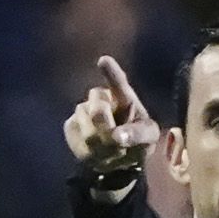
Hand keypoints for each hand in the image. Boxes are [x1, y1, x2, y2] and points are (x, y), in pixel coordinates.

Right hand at [64, 56, 159, 179]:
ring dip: (105, 149)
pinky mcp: (70, 126)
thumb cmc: (138, 139)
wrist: (119, 154)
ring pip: (89, 133)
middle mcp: (101, 98)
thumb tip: (116, 136)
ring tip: (114, 151)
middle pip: (98, 113)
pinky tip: (100, 155)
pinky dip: (92, 155)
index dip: (111, 73)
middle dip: (109, 132)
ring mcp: (83, 110)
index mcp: (123, 96)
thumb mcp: (148, 137)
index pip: (118, 83)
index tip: (104, 62)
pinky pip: (79, 144)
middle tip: (120, 145)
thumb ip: (138, 135)